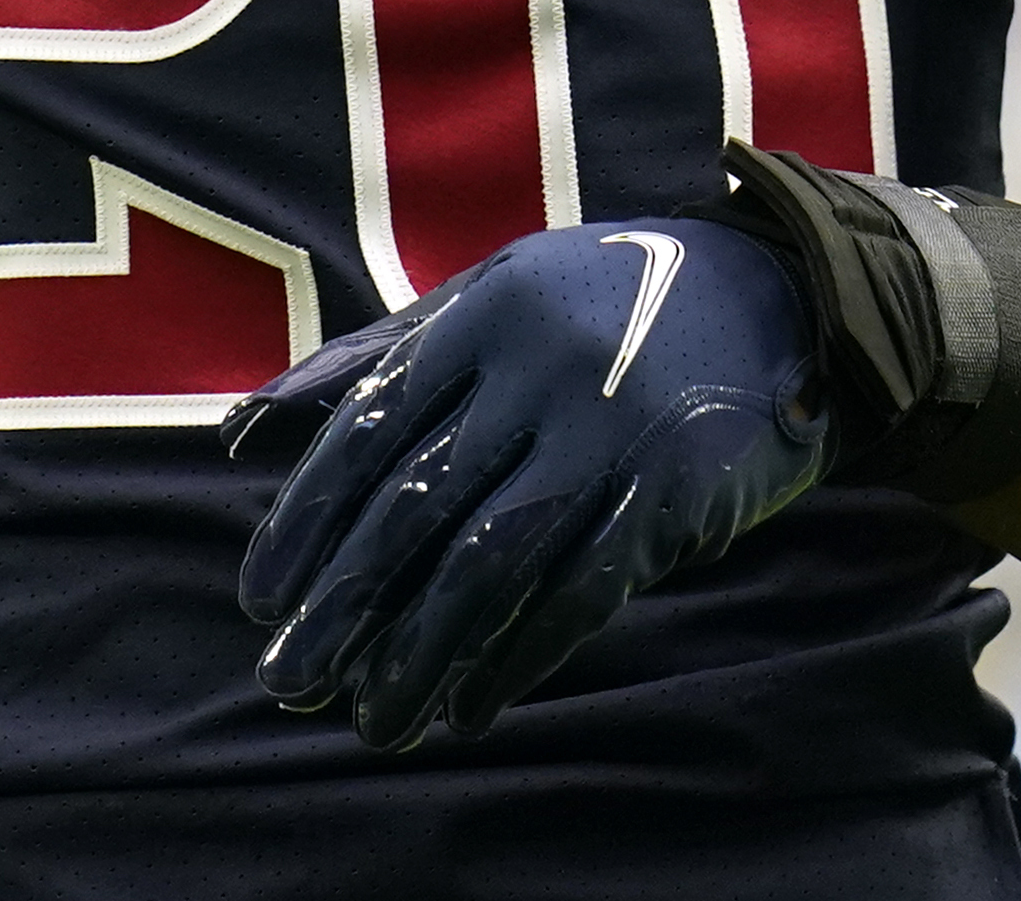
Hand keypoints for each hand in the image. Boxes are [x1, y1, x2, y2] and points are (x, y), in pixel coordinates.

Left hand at [225, 218, 829, 749]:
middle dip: (343, 606)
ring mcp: (609, 431)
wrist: (780, 303)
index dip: (307, 520)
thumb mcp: (489, 300)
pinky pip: (578, 591)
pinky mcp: (672, 492)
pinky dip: (516, 657)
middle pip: (416, 507)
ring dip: (420, 652)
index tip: (258, 597)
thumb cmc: (603, 304)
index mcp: (483, 314)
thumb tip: (240, 433)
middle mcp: (540, 369)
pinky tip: (468, 706)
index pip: (370, 429)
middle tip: (289, 680)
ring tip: (373, 719)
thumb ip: (372, 360)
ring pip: (490, 562)